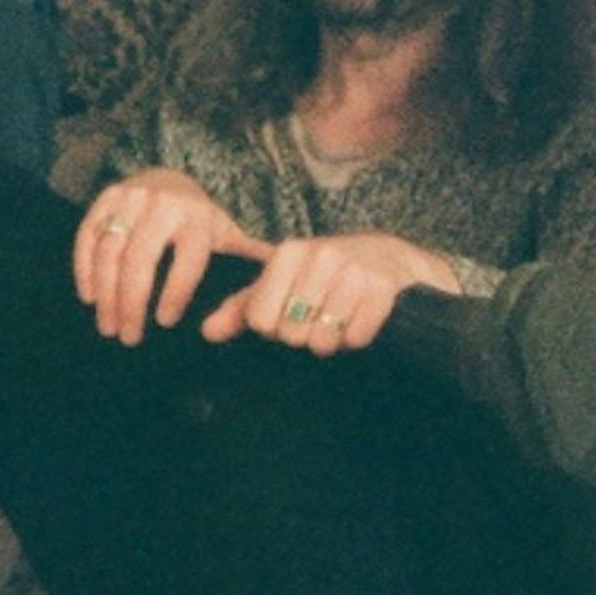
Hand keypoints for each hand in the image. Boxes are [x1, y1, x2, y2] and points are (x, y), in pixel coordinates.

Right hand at [71, 167, 258, 342]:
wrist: (169, 178)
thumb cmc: (201, 223)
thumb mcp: (230, 238)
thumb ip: (250, 269)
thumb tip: (272, 303)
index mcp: (198, 217)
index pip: (186, 259)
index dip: (175, 292)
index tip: (166, 322)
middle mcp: (164, 203)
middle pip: (141, 258)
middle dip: (132, 302)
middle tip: (128, 337)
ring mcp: (131, 197)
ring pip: (110, 250)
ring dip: (106, 293)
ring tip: (109, 326)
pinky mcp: (105, 197)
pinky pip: (88, 235)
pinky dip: (84, 268)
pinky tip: (89, 297)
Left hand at [207, 231, 452, 353]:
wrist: (388, 259)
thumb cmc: (324, 276)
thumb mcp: (281, 284)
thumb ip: (242, 308)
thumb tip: (207, 333)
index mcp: (287, 253)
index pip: (260, 320)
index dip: (275, 327)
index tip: (291, 312)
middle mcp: (319, 256)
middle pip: (290, 334)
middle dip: (305, 335)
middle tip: (320, 315)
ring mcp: (353, 270)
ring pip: (323, 341)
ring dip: (332, 340)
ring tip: (340, 317)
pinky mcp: (382, 288)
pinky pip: (356, 339)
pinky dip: (357, 338)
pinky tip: (361, 318)